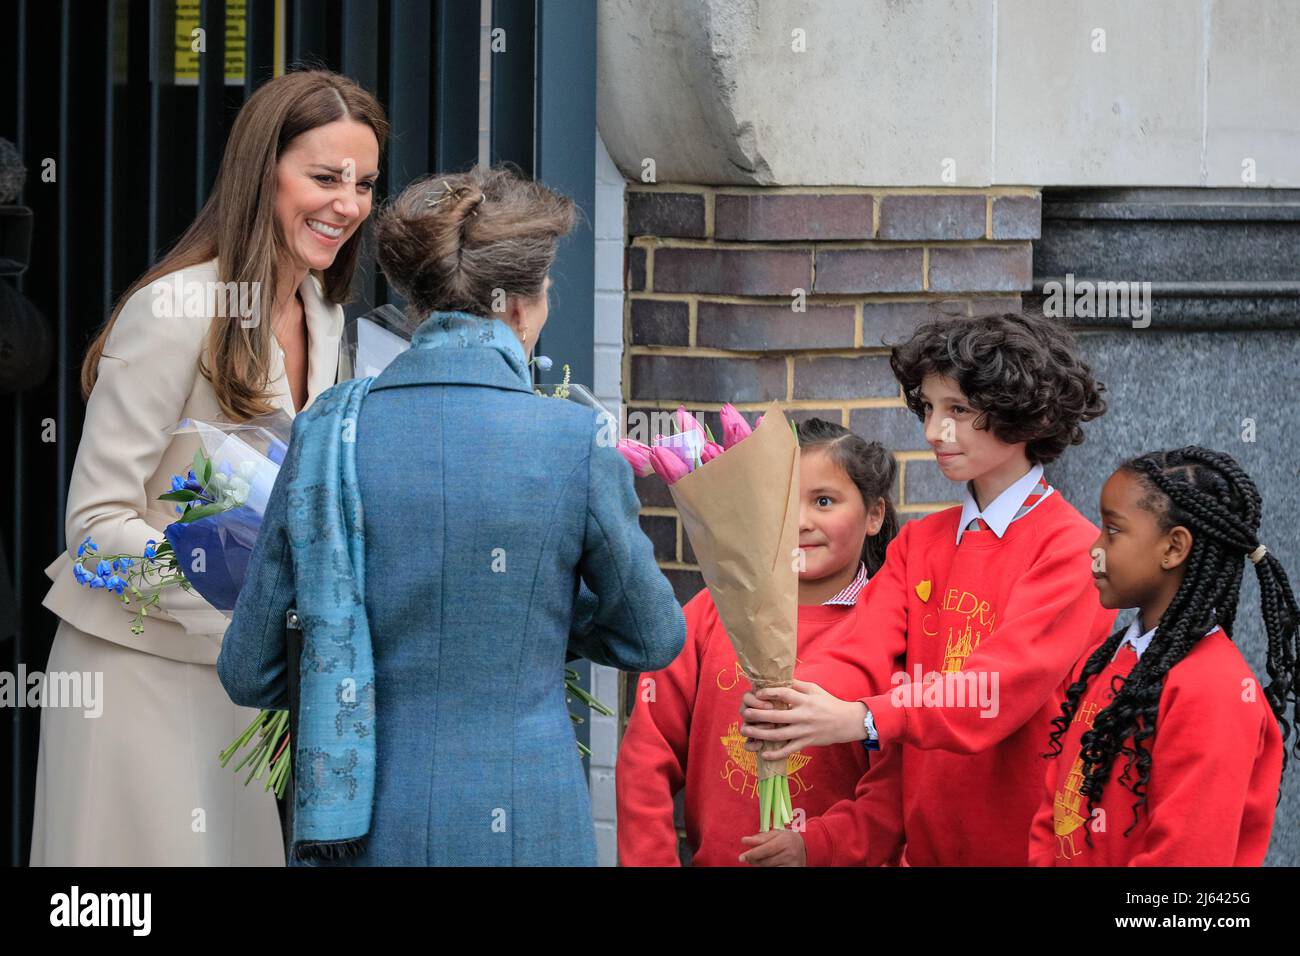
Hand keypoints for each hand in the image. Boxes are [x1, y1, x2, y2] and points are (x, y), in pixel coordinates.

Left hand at [739, 679, 866, 759]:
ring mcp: (805, 731)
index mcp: (805, 700)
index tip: (757, 694)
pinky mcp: (807, 742)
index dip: (769, 693)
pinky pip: (789, 749)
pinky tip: (764, 753)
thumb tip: (779, 678)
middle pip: (777, 716)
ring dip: (761, 734)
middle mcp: (804, 716)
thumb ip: (797, 685)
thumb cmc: (828, 703)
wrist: (846, 722)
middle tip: (746, 713)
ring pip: (780, 734)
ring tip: (747, 731)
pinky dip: (776, 753)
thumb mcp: (814, 689)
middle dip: (759, 715)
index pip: (784, 694)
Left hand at [739, 829, 806, 865]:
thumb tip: (744, 840)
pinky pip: (775, 871)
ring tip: (758, 860)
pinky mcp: (792, 870)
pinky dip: (767, 868)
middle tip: (747, 858)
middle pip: (765, 861)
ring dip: (759, 865)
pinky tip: (766, 864)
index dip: (752, 854)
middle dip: (753, 860)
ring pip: (768, 868)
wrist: (805, 846)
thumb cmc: (786, 838)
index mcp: (784, 841)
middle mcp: (789, 853)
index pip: (766, 849)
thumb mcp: (775, 834)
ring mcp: (791, 864)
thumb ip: (760, 837)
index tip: (742, 857)